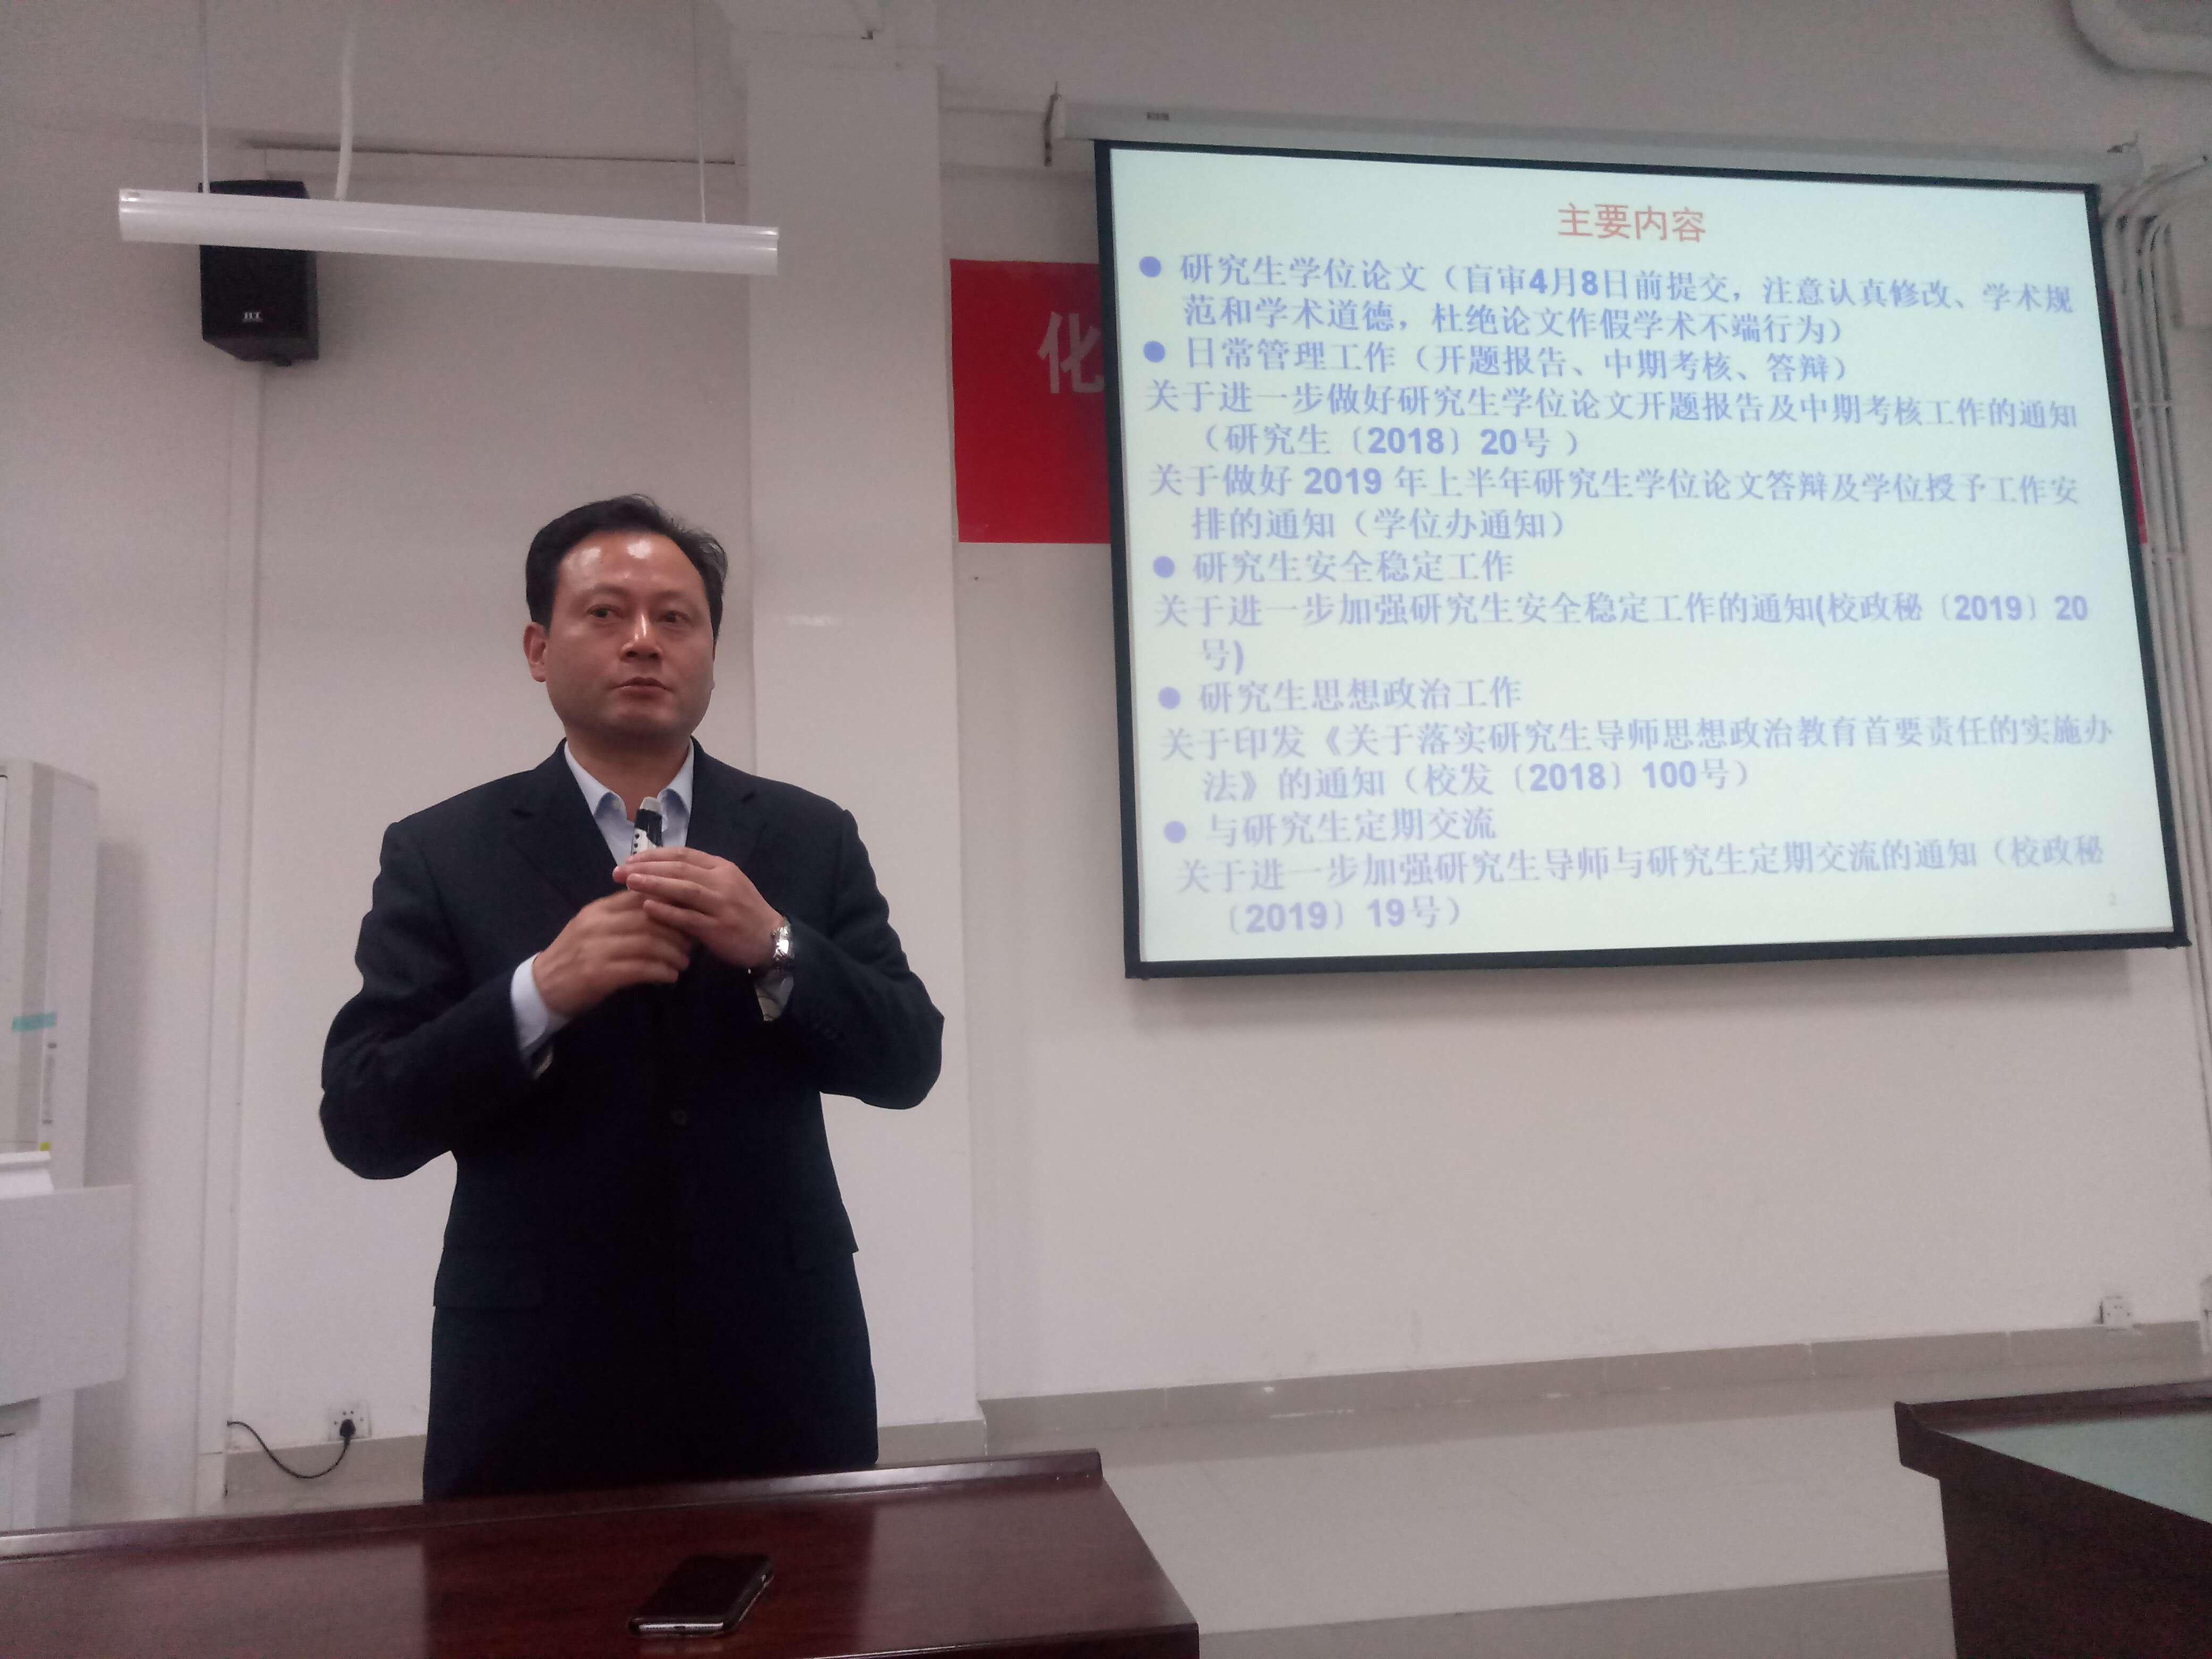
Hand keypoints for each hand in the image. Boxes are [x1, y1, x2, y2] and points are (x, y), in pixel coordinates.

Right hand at [531, 890, 692, 1018]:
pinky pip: (639, 969)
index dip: (669, 904)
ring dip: (672, 953)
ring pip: (648, 943)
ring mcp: (596, 949)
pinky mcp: (598, 974)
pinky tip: (671, 976)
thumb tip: (663, 908)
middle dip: (677, 930)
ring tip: (684, 962)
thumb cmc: (575, 956)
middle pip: (649, 918)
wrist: (543, 987)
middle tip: (691, 942)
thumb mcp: (594, 928)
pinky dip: (661, 972)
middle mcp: (597, 925)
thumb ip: (621, 916)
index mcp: (598, 909)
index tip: (688, 914)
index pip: (640, 896)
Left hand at [616, 846, 783, 969]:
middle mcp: (722, 882)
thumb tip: (662, 871)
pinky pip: (689, 918)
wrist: (772, 939)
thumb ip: (699, 878)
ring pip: (683, 889)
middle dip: (647, 867)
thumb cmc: (744, 913)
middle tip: (619, 870)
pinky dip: (668, 911)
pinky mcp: (719, 928)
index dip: (655, 855)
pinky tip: (647, 908)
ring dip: (654, 884)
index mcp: (722, 868)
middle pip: (679, 868)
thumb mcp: (726, 887)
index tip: (631, 859)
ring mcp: (722, 904)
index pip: (683, 854)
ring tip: (629, 882)